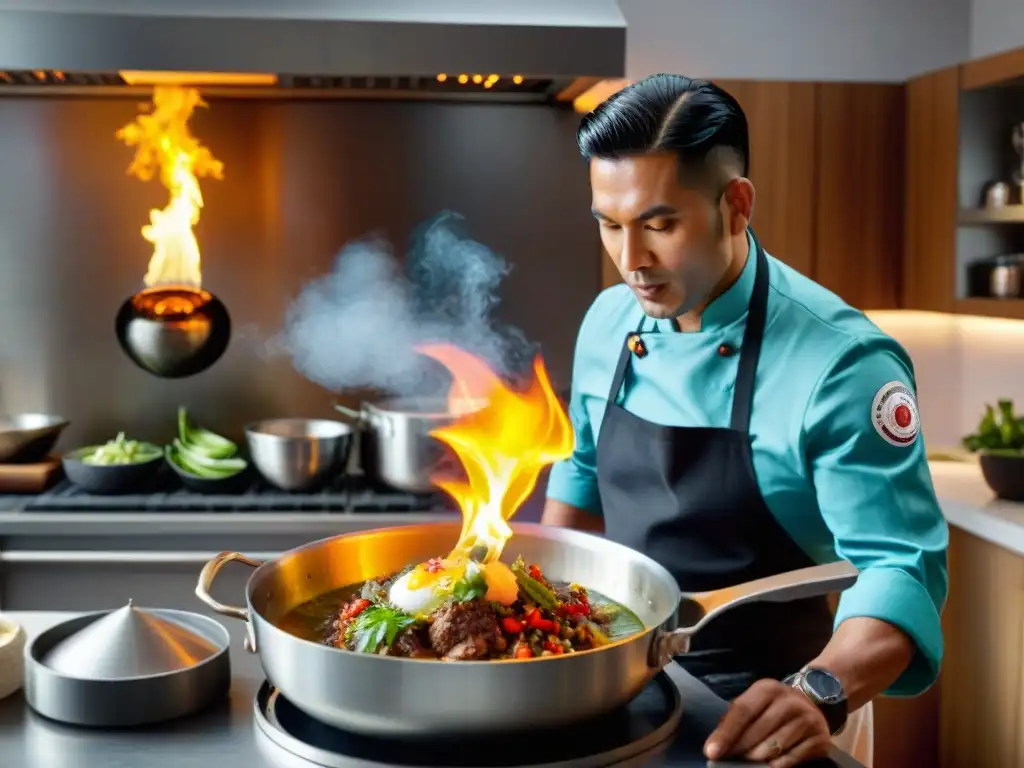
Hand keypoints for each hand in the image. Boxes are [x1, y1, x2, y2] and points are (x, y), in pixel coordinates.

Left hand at [703, 678, 831, 766]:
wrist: (814, 703)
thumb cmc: (773, 707)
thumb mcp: (755, 704)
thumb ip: (735, 720)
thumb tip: (716, 745)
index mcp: (767, 689)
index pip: (742, 711)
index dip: (726, 733)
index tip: (711, 752)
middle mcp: (789, 701)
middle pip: (758, 731)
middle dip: (740, 749)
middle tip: (729, 760)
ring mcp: (807, 719)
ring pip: (775, 746)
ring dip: (758, 759)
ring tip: (750, 761)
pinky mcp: (820, 739)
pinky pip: (792, 758)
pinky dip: (778, 765)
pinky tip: (770, 765)